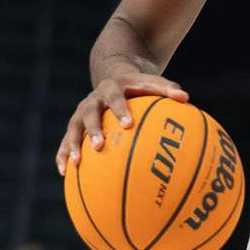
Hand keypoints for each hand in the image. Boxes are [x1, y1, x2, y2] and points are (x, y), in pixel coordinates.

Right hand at [57, 73, 189, 174]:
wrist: (113, 76)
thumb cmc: (139, 86)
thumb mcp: (152, 83)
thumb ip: (167, 89)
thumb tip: (186, 97)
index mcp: (112, 88)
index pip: (116, 97)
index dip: (120, 109)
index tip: (129, 124)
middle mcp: (94, 99)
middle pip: (89, 112)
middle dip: (93, 128)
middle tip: (99, 145)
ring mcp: (82, 112)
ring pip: (73, 127)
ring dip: (72, 144)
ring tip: (77, 163)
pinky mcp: (75, 124)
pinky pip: (65, 140)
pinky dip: (63, 154)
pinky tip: (64, 173)